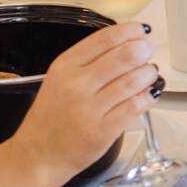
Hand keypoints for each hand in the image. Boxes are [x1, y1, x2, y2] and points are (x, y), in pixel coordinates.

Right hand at [8, 22, 157, 182]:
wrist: (37, 155)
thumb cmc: (52, 117)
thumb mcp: (60, 79)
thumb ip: (90, 62)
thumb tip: (130, 43)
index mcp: (65, 66)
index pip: (105, 38)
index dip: (130, 31)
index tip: (141, 31)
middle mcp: (76, 84)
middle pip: (124, 56)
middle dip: (144, 50)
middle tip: (148, 51)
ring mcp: (90, 109)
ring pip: (134, 80)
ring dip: (149, 74)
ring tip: (149, 74)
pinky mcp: (103, 131)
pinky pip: (136, 106)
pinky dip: (148, 97)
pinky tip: (149, 94)